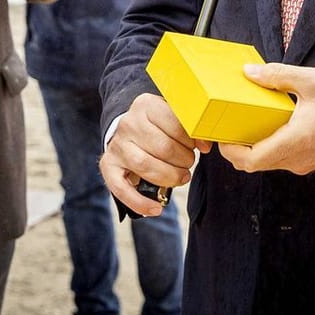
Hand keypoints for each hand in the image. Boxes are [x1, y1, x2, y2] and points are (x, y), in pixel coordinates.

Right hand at [101, 93, 207, 216]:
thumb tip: (206, 145)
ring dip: (169, 178)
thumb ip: (191, 129)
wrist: (127, 133)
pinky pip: (121, 188)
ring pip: (146, 166)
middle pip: (163, 148)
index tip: (197, 147)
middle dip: (183, 161)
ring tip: (180, 178)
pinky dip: (140, 203)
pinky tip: (155, 209)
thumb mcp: (173, 119)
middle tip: (188, 164)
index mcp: (146, 105)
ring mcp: (116, 145)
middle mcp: (128, 123)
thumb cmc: (157, 128)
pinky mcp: (108, 165)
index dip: (190, 141)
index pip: (175, 124)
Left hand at [218, 64, 314, 174]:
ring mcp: (303, 164)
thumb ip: (279, 76)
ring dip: (254, 147)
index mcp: (293, 143)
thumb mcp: (313, 81)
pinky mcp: (310, 162)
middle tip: (229, 126)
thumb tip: (249, 73)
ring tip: (248, 121)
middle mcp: (296, 160)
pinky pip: (282, 159)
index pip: (250, 160)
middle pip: (254, 164)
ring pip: (268, 162)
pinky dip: (270, 146)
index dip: (230, 151)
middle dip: (237, 148)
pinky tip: (272, 124)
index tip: (220, 135)